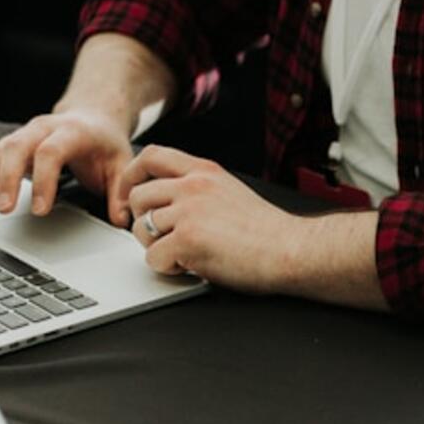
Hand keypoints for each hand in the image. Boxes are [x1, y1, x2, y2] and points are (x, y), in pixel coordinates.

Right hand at [0, 109, 132, 220]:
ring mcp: (24, 133)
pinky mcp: (11, 142)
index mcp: (73, 131)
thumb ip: (121, 192)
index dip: (44, 181)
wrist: (92, 117)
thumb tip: (122, 220)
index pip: (51, 152)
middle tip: (4, 209)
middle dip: (7, 179)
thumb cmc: (104, 143)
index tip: (40, 210)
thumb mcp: (121, 164)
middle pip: (17, 147)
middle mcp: (43, 128)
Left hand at [117, 145, 305, 292]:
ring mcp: (189, 212)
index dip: (132, 176)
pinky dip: (167, 268)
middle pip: (139, 196)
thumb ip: (201, 190)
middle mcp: (193, 186)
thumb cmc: (269, 232)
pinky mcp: (187, 241)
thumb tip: (171, 204)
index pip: (152, 156)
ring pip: (141, 228)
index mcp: (205, 172)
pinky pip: (153, 257)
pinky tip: (190, 267)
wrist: (292, 251)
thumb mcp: (232, 192)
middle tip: (161, 239)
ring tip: (182, 255)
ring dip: (155, 247)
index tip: (131, 196)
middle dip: (143, 221)